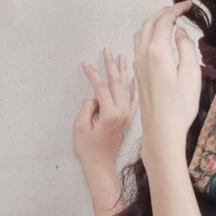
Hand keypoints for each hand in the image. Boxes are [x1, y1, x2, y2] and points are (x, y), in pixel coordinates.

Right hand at [73, 48, 138, 165]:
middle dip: (111, 66)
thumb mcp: (80, 127)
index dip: (93, 75)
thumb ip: (87, 108)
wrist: (101, 164)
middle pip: (117, 84)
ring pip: (127, 88)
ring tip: (122, 57)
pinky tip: (134, 77)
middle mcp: (123, 113)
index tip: (86, 64)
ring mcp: (128, 115)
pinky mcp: (129, 119)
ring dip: (124, 72)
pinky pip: (134, 99)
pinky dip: (134, 86)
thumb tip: (94, 98)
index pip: (102, 88)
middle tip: (107, 51)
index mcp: (111, 114)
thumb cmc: (89, 148)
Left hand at [132, 0, 200, 151]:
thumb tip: (180, 33)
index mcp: (158, 52)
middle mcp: (144, 55)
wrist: (161, 130)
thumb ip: (186, 49)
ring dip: (153, 22)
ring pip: (140, 34)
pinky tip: (157, 41)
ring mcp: (138, 64)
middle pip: (149, 23)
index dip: (176, 9)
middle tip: (179, 9)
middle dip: (163, 12)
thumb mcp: (191, 75)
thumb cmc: (179, 107)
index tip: (188, 5)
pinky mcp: (138, 74)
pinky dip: (147, 35)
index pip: (164, 21)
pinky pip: (138, 46)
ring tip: (167, 21)